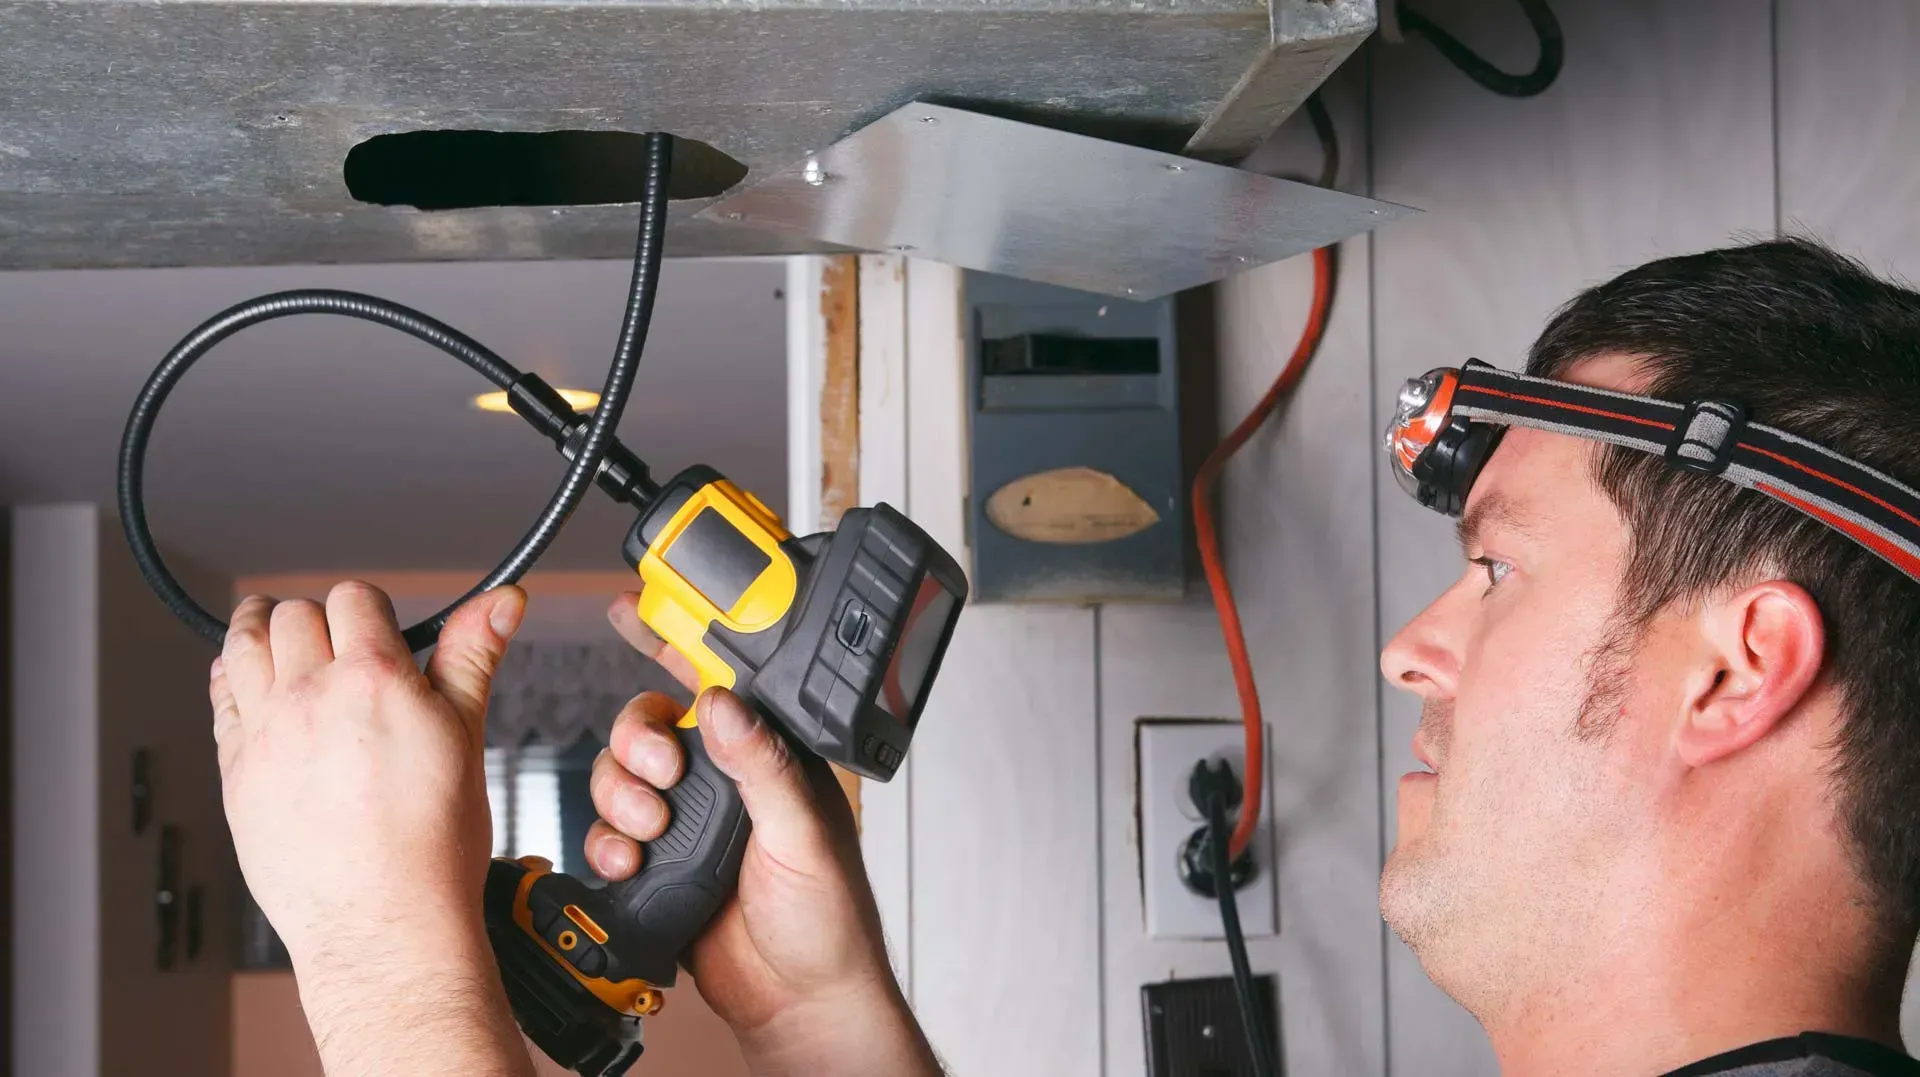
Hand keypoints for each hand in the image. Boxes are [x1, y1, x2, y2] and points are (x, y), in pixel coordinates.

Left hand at [211, 582, 534, 1076]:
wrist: (383, 921)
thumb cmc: (432, 842)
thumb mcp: (466, 734)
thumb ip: (474, 656)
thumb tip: (502, 602)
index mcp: (372, 680)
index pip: (354, 599)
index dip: (368, 606)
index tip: (374, 622)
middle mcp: (310, 698)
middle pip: (292, 616)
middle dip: (315, 617)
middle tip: (328, 632)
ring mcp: (265, 735)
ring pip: (242, 647)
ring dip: (256, 629)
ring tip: (266, 626)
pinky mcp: (236, 773)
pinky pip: (219, 702)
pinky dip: (230, 679)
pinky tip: (242, 681)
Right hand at [590, 592, 940, 1075]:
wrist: (799, 1002)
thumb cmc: (831, 922)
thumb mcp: (806, 834)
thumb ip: (765, 768)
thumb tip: (725, 707)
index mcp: (770, 758)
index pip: (720, 683)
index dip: (675, 641)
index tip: (634, 608)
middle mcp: (725, 780)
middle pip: (650, 722)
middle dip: (636, 737)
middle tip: (661, 768)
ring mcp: (687, 821)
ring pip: (622, 774)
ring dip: (621, 794)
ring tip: (651, 828)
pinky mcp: (658, 863)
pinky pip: (608, 832)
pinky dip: (608, 842)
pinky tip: (631, 861)